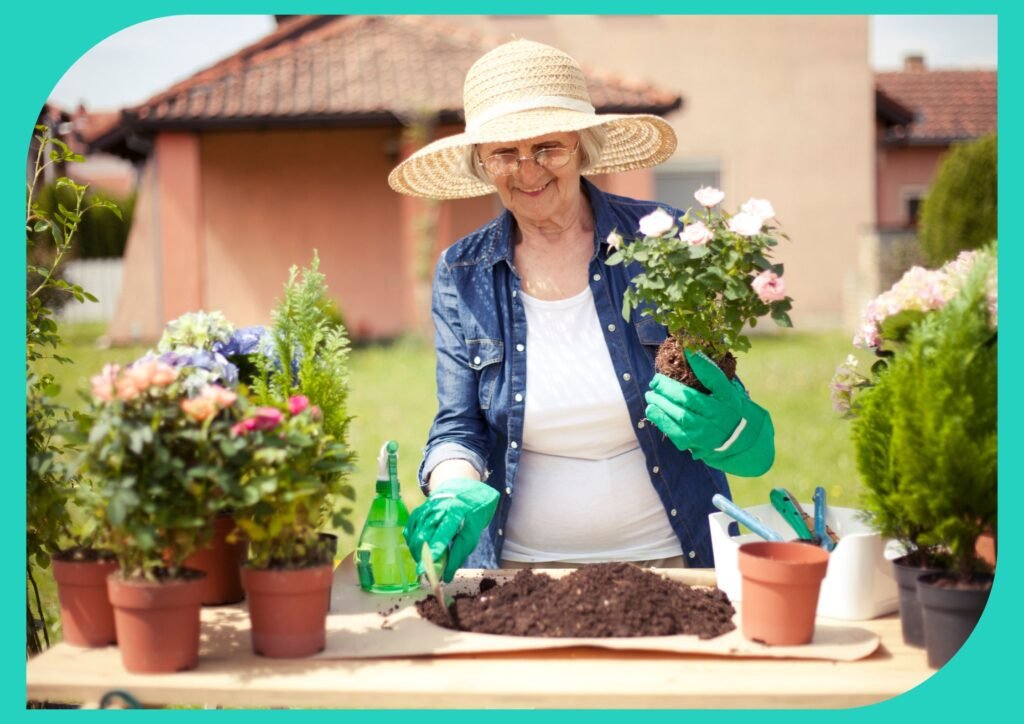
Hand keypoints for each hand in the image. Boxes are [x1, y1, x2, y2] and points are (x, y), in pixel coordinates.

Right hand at [404, 477, 499, 581]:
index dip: (438, 548)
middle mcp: (437, 509)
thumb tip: (448, 574)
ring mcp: (425, 510)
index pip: (445, 531)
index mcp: (456, 510)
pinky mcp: (418, 513)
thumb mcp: (477, 525)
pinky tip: (419, 553)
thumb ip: (463, 548)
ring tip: (426, 568)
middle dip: (424, 558)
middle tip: (427, 576)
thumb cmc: (473, 507)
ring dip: (418, 554)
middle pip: (425, 536)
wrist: (460, 482)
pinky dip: (412, 545)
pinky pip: (410, 531)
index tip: (433, 566)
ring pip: (415, 536)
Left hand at [644, 349, 774, 476]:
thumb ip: (714, 378)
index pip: (715, 379)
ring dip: (661, 404)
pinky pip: (675, 431)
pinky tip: (652, 410)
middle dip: (668, 388)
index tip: (687, 349)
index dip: (701, 364)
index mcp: (730, 399)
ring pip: (680, 416)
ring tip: (651, 395)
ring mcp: (708, 431)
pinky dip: (661, 419)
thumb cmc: (732, 412)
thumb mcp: (730, 393)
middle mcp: (720, 415)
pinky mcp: (697, 444)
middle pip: (690, 399)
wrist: (744, 443)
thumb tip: (691, 355)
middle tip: (655, 381)